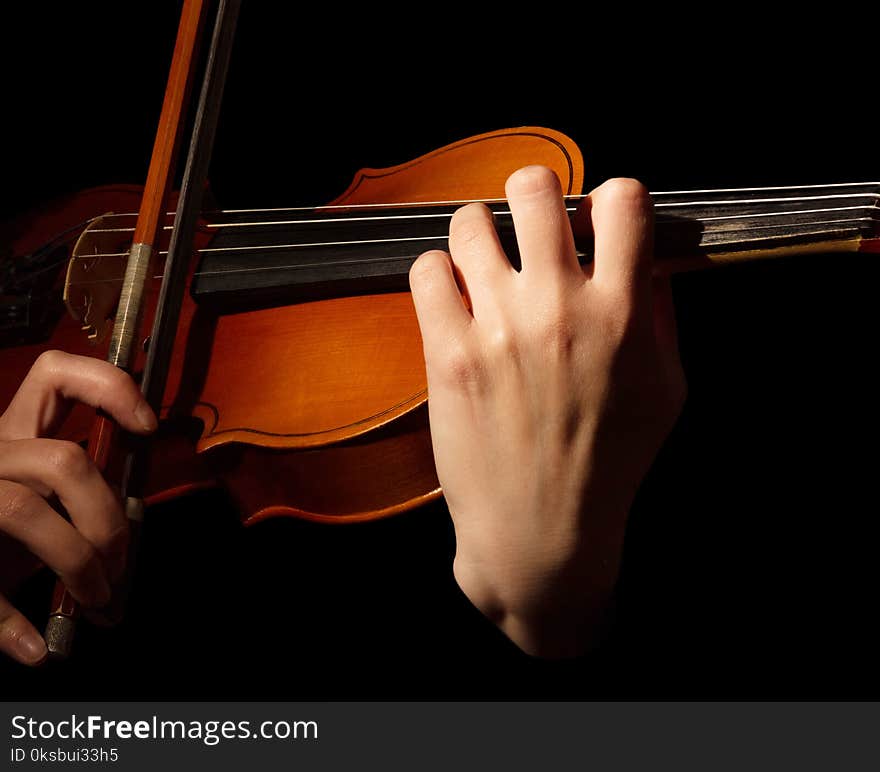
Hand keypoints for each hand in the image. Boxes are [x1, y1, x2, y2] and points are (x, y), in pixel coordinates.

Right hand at [0, 351, 156, 664]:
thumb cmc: (4, 529)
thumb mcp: (39, 500)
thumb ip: (80, 501)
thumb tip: (127, 545)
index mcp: (15, 432)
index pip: (56, 375)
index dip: (107, 386)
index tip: (149, 424)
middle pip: (64, 460)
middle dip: (107, 518)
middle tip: (120, 566)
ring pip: (24, 508)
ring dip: (76, 564)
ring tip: (98, 603)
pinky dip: (6, 623)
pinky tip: (34, 650)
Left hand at [409, 167, 685, 656]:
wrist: (543, 534)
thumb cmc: (610, 464)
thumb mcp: (668, 390)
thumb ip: (658, 315)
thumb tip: (644, 256)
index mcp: (622, 313)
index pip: (623, 200)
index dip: (611, 200)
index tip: (596, 223)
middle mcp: (559, 308)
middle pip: (535, 188)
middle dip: (534, 194)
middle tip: (531, 224)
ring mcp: (497, 328)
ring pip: (469, 222)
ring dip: (479, 234)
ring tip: (484, 262)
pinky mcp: (447, 353)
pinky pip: (425, 270)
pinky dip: (437, 274)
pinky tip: (452, 297)